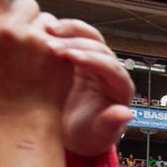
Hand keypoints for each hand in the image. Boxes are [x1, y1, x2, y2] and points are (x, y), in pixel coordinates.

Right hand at [0, 0, 72, 111]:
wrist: (28, 109)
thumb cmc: (10, 81)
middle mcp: (6, 28)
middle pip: (28, 3)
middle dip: (32, 20)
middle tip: (28, 47)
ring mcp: (31, 37)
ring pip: (48, 18)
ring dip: (48, 32)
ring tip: (39, 58)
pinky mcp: (53, 47)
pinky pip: (63, 32)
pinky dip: (61, 43)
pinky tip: (52, 61)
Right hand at [46, 19, 133, 154]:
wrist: (72, 133)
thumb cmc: (89, 136)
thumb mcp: (98, 135)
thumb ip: (110, 124)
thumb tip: (125, 113)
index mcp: (120, 88)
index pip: (111, 67)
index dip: (92, 60)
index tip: (70, 57)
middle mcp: (110, 71)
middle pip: (99, 47)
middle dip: (76, 43)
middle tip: (50, 46)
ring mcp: (93, 61)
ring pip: (87, 35)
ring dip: (68, 30)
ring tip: (46, 31)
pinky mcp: (77, 56)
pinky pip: (71, 37)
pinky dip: (58, 32)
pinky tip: (40, 31)